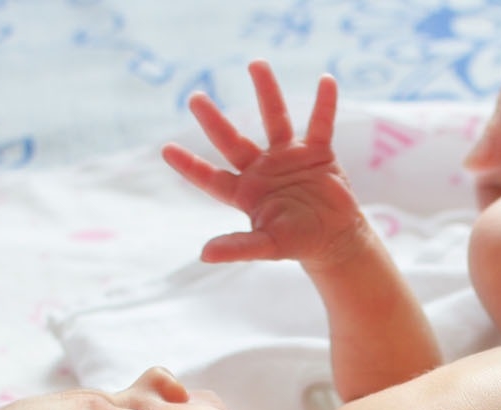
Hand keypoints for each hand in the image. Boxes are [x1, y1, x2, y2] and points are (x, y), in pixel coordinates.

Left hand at [163, 60, 364, 265]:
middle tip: (194, 98)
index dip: (190, 166)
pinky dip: (325, 103)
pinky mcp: (317, 152)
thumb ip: (239, 247)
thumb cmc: (297, 242)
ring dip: (266, 92)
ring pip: (274, 119)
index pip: (210, 178)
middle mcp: (261, 169)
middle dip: (213, 121)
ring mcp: (287, 157)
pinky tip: (326, 80)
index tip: (166, 150)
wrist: (334, 237)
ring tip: (256, 63)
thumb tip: (204, 254)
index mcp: (244, 192)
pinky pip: (320, 123)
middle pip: (232, 141)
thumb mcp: (268, 246)